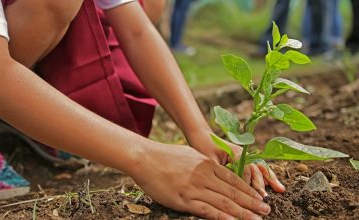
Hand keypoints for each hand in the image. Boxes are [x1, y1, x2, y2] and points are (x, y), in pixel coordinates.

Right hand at [130, 143, 270, 219]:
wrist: (145, 158)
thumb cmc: (166, 156)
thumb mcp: (190, 155)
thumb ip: (205, 165)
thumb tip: (215, 172)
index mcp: (207, 165)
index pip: (234, 180)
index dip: (249, 190)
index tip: (260, 198)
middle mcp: (205, 176)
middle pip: (234, 192)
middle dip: (252, 203)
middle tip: (266, 210)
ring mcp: (195, 188)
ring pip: (225, 203)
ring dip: (243, 212)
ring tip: (257, 219)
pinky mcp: (184, 200)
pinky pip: (208, 211)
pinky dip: (224, 218)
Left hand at [186, 129, 285, 197]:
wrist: (202, 136)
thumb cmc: (203, 147)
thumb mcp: (209, 160)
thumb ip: (220, 171)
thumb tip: (229, 186)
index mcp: (235, 152)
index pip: (246, 168)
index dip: (248, 182)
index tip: (250, 194)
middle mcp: (243, 153)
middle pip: (255, 168)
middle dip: (260, 184)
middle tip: (264, 197)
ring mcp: (245, 156)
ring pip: (260, 168)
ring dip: (269, 179)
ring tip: (280, 189)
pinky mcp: (244, 160)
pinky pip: (257, 168)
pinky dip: (266, 176)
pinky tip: (274, 185)